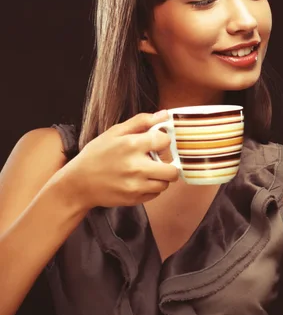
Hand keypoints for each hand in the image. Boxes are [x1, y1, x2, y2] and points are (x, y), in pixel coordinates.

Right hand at [57, 111, 178, 209]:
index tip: (156, 143)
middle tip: (159, 160)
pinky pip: (156, 194)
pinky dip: (152, 188)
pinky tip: (141, 181)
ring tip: (149, 171)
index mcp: (131, 145)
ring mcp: (135, 186)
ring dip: (161, 177)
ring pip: (166, 184)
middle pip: (172, 170)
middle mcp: (136, 167)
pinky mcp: (134, 199)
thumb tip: (164, 115)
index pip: (165, 141)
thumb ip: (141, 122)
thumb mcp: (114, 132)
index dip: (163, 141)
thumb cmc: (96, 155)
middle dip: (169, 164)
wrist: (78, 184)